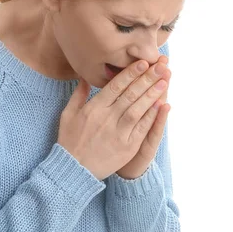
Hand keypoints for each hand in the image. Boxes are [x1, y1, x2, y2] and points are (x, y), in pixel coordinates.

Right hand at [58, 59, 169, 180]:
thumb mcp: (68, 114)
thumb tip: (85, 77)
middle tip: (161, 66)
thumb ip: (78, 94)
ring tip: (164, 80)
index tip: (143, 62)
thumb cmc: (69, 140)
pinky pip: (141, 128)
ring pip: (138, 109)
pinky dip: (151, 116)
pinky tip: (160, 104)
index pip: (115, 86)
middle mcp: (106, 118)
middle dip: (147, 78)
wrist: (73, 169)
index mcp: (93, 108)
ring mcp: (118, 133)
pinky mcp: (127, 147)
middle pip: (130, 94)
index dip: (130, 73)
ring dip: (152, 94)